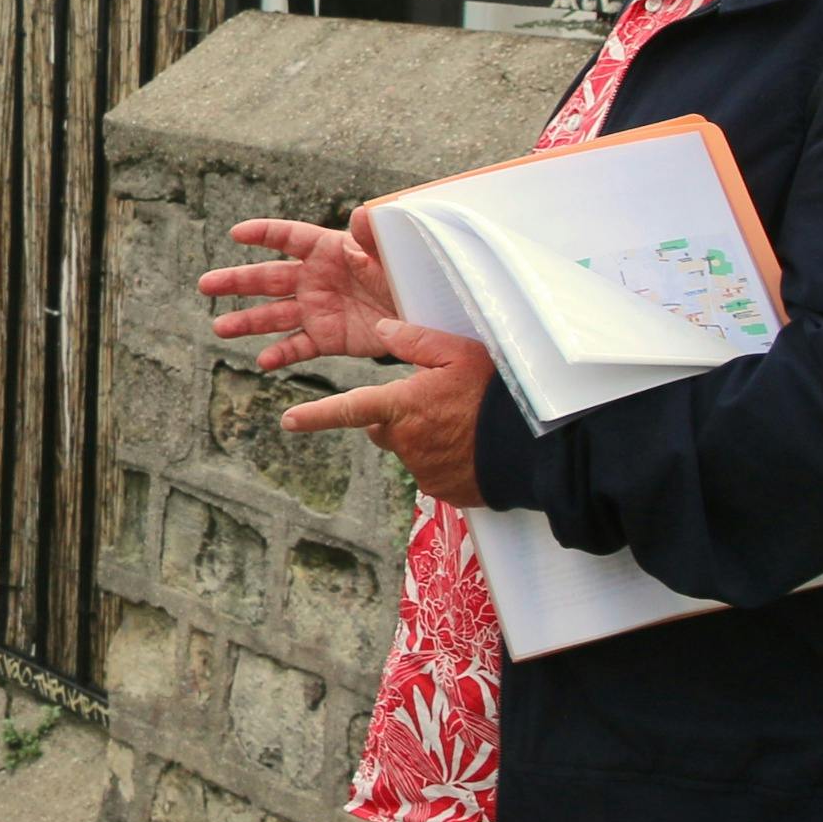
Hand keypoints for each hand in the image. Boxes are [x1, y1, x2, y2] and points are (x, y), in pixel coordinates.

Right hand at [199, 212, 411, 369]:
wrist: (428, 315)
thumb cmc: (413, 274)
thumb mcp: (394, 252)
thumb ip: (374, 236)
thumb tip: (358, 214)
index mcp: (328, 250)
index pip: (288, 237)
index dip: (262, 233)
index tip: (236, 233)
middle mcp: (315, 279)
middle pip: (267, 277)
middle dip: (235, 281)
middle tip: (205, 285)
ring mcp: (318, 310)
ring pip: (273, 315)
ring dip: (246, 321)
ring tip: (220, 329)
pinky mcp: (327, 338)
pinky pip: (297, 346)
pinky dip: (280, 354)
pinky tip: (263, 361)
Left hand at [279, 323, 497, 506]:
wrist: (534, 450)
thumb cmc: (498, 397)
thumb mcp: (461, 355)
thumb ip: (417, 341)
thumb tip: (381, 329)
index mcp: (403, 407)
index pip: (350, 409)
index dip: (316, 415)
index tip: (288, 421)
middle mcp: (406, 442)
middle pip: (383, 428)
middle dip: (396, 417)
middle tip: (434, 404)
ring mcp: (423, 470)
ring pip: (409, 449)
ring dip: (425, 437)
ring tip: (463, 425)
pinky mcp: (442, 491)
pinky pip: (432, 471)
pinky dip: (444, 459)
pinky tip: (470, 447)